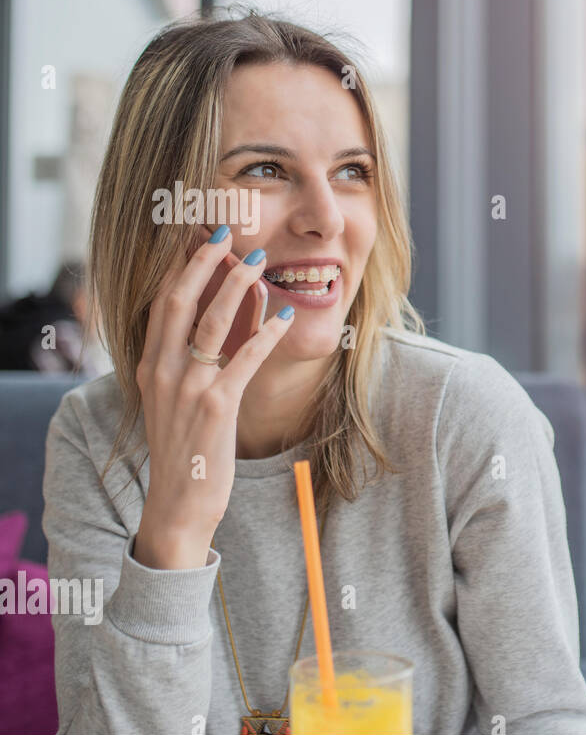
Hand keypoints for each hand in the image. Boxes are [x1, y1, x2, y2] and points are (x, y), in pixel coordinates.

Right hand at [132, 225, 294, 569]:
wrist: (178, 502)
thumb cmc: (186, 450)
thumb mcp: (177, 400)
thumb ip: (193, 363)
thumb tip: (223, 324)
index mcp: (150, 366)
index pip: (162, 304)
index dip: (181, 268)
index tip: (201, 239)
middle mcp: (163, 371)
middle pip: (180, 301)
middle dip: (204, 262)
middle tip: (227, 232)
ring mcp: (187, 388)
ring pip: (211, 322)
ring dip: (236, 286)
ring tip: (258, 260)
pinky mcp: (216, 407)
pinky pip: (244, 359)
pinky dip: (266, 333)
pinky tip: (286, 316)